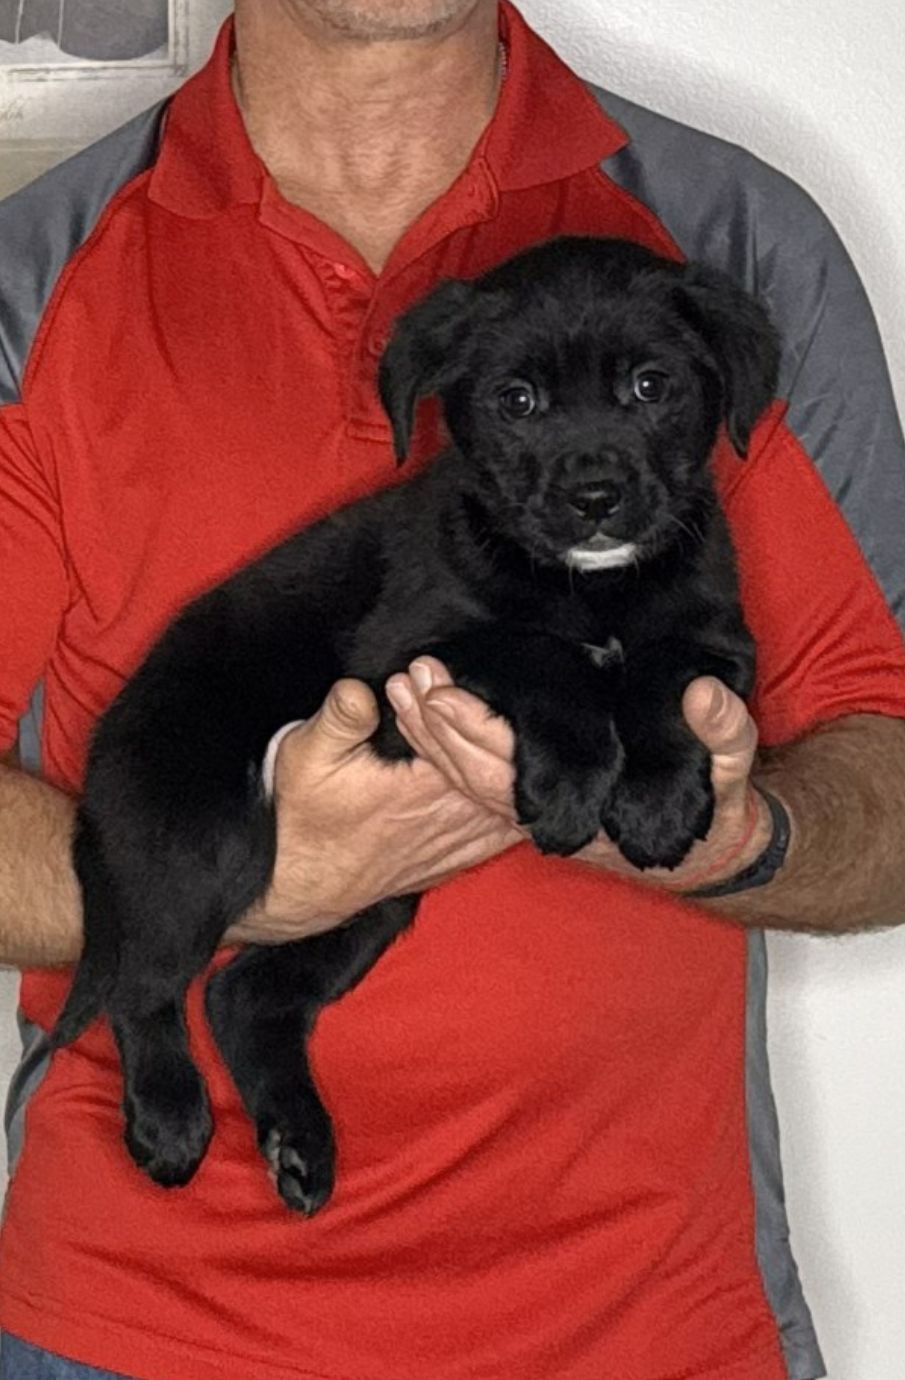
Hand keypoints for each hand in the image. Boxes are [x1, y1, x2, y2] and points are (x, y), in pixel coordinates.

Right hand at [226, 678, 521, 944]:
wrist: (298, 882)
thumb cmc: (303, 816)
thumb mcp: (308, 754)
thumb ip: (341, 717)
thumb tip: (361, 688)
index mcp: (424, 790)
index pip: (471, 740)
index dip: (461, 703)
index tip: (433, 675)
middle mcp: (451, 820)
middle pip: (501, 770)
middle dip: (484, 728)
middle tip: (454, 698)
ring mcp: (459, 844)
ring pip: (510, 803)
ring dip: (503, 767)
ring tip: (488, 732)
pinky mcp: (456, 860)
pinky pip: (504, 834)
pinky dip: (510, 807)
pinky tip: (509, 786)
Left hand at [387, 660, 772, 889]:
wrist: (704, 844)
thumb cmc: (714, 798)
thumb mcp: (732, 762)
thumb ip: (722, 730)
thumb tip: (703, 695)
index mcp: (587, 806)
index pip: (515, 769)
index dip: (476, 732)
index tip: (443, 696)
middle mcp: (551, 812)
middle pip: (474, 775)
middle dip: (437, 729)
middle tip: (410, 677)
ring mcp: (536, 809)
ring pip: (467, 781)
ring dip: (430, 738)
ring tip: (402, 688)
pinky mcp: (531, 798)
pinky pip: (475, 777)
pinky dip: (444, 749)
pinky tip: (424, 716)